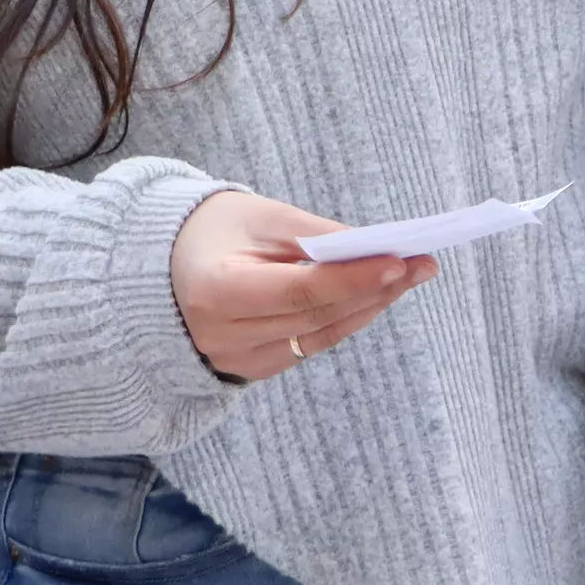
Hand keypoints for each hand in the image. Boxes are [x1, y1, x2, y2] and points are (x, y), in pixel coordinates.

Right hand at [168, 190, 433, 383]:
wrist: (162, 267)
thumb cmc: (213, 230)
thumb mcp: (259, 216)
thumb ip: (315, 236)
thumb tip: (374, 252)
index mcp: (217, 292)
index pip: (300, 291)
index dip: (353, 279)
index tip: (399, 261)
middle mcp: (225, 336)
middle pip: (317, 316)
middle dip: (374, 289)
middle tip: (421, 264)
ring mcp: (238, 360)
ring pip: (320, 335)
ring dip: (369, 305)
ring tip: (410, 275)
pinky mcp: (253, 368)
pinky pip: (311, 345)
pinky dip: (345, 319)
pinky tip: (376, 296)